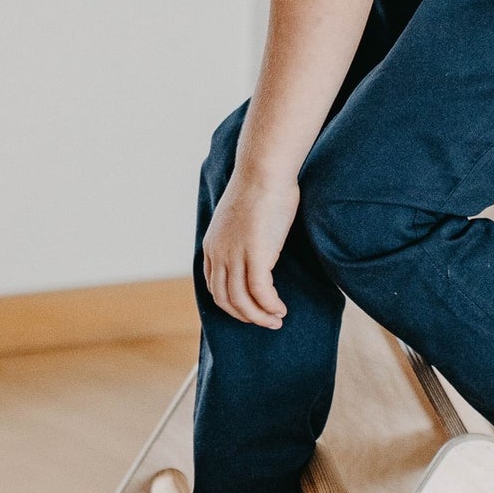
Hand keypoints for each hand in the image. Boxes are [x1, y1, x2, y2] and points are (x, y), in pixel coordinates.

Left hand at [203, 175, 298, 327]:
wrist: (264, 170)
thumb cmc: (260, 187)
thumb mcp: (241, 218)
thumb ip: (242, 238)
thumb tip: (257, 248)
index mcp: (212, 245)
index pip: (214, 287)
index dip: (232, 304)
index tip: (250, 310)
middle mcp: (218, 253)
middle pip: (225, 300)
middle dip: (246, 316)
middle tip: (266, 322)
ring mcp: (234, 255)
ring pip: (242, 301)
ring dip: (260, 316)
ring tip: (276, 320)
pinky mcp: (255, 254)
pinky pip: (260, 292)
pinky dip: (270, 305)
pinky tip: (281, 309)